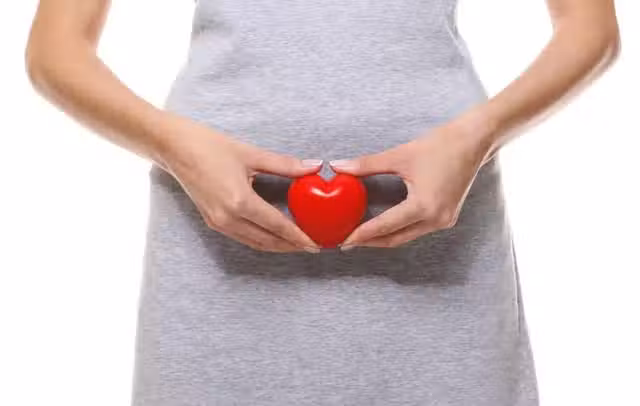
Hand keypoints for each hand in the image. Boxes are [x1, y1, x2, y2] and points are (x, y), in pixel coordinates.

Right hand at [156, 113, 323, 252]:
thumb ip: (285, 164)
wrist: (173, 148)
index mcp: (239, 201)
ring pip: (255, 243)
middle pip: (267, 241)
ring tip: (298, 245)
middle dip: (292, 247)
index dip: (299, 237)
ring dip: (278, 247)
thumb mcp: (250, 153)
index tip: (316, 244)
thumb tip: (315, 166)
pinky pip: (243, 238)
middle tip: (313, 247)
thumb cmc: (209, 145)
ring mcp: (218, 222)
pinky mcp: (212, 221)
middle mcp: (227, 218)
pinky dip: (262, 240)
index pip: (277, 226)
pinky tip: (274, 236)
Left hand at [329, 111, 495, 248]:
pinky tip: (383, 225)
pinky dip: (399, 229)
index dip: (361, 235)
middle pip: (395, 239)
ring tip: (361, 234)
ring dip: (384, 237)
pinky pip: (417, 229)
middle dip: (370, 242)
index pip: (385, 227)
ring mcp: (444, 220)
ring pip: (406, 236)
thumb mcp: (398, 156)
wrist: (474, 140)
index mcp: (424, 207)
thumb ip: (366, 165)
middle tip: (347, 241)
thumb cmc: (440, 145)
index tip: (343, 240)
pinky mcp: (447, 216)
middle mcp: (436, 219)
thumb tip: (338, 167)